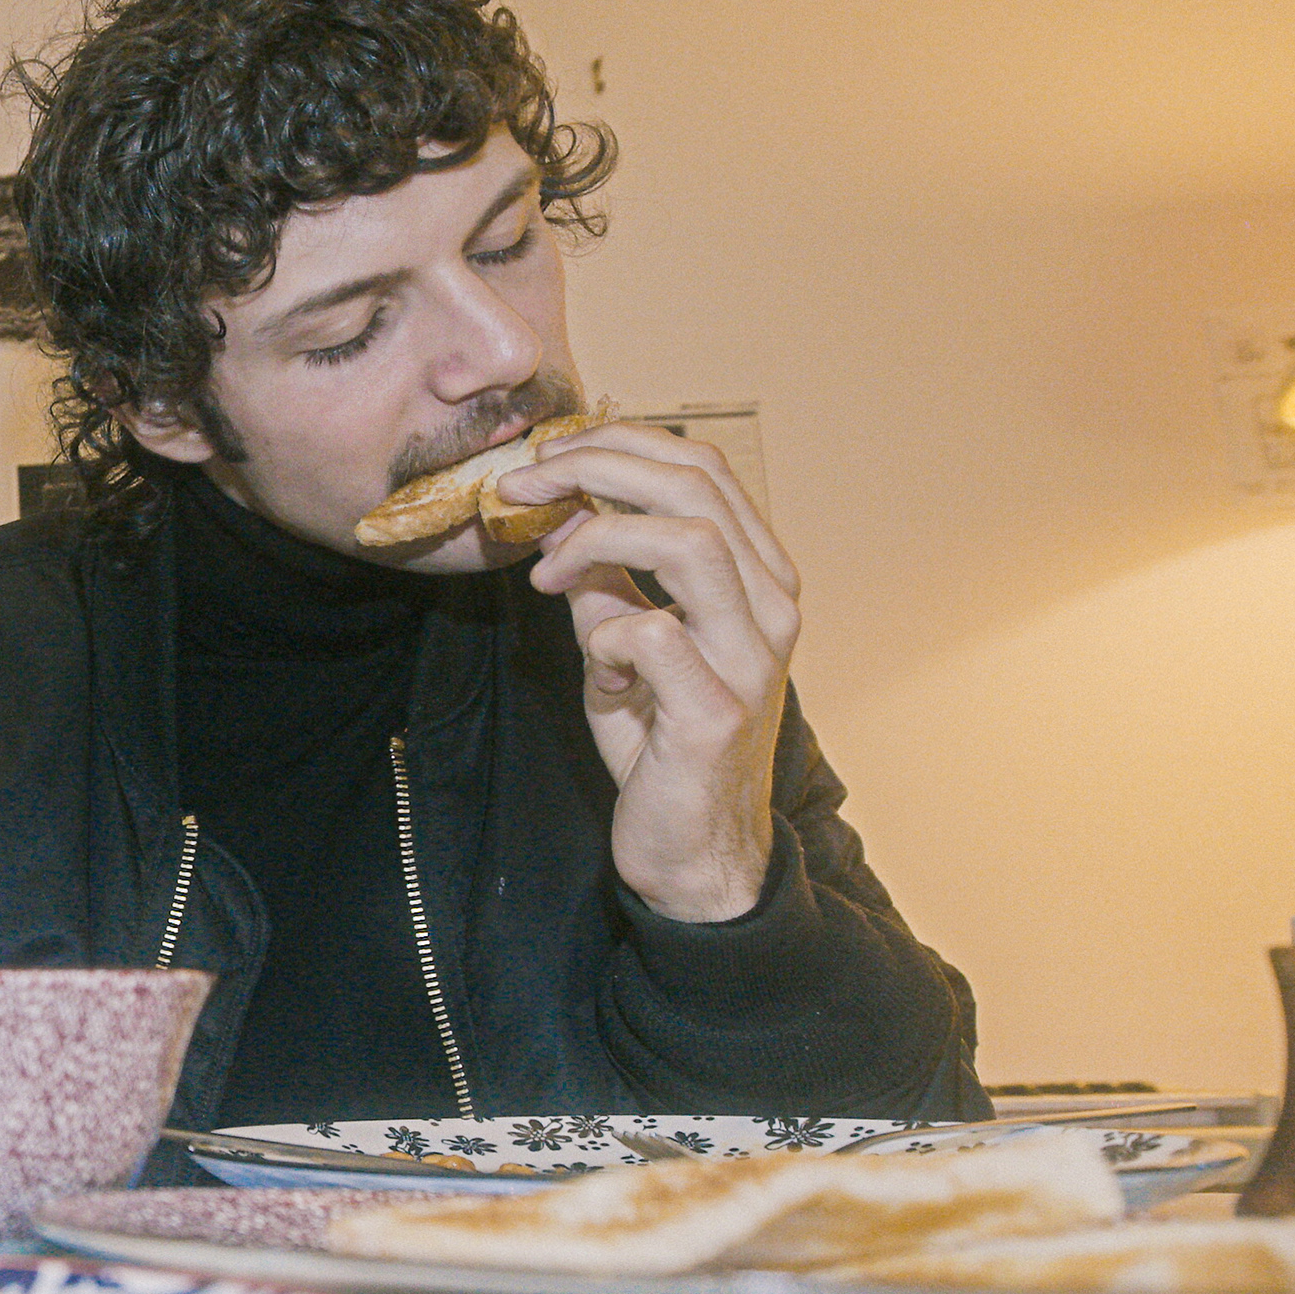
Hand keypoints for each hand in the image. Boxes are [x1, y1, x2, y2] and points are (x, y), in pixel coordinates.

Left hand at [497, 422, 800, 922]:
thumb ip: (605, 578)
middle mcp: (771, 605)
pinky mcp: (717, 712)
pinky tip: (595, 668)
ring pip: (691, 541)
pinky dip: (603, 634)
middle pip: (696, 485)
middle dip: (595, 467)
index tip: (543, 460)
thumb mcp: (624, 642)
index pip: (702, 468)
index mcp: (757, 576)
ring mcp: (752, 658)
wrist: (693, 848)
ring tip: (545, 572)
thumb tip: (562, 513)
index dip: (616, 445)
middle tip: (523, 486)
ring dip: (597, 539)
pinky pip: (652, 634)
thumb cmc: (662, 741)